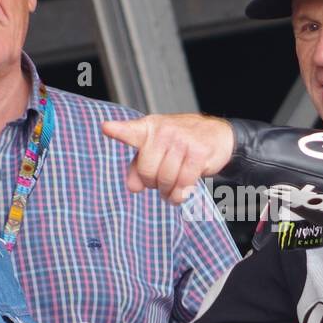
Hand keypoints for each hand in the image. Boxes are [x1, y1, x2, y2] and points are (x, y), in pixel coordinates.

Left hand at [101, 113, 234, 203]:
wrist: (216, 135)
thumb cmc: (181, 144)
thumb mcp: (156, 151)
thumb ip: (139, 168)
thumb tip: (133, 187)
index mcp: (148, 128)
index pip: (130, 131)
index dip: (118, 131)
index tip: (106, 128)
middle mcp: (164, 131)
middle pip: (148, 172)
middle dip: (154, 184)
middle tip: (162, 182)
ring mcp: (182, 139)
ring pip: (166, 180)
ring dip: (169, 192)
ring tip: (173, 188)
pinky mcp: (198, 152)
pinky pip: (184, 183)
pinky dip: (182, 193)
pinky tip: (183, 191)